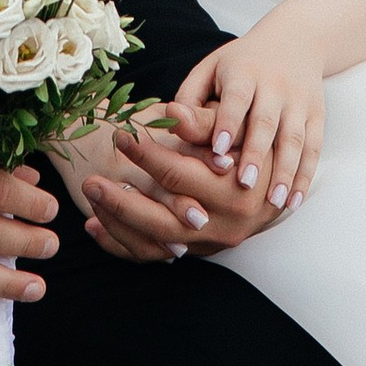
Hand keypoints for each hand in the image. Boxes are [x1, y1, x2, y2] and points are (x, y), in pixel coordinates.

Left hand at [74, 99, 278, 263]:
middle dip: (122, 204)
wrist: (277, 179)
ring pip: (156, 245)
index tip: (120, 136)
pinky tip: (94, 225)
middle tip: (90, 181)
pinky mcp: (199, 251)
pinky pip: (154, 255)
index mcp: (235, 193)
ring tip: (88, 201)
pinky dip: (121, 244)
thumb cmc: (253, 142)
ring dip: (117, 226)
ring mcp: (211, 244)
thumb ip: (203, 122)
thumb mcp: (235, 127)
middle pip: (163, 222)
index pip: (180, 177)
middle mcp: (225, 226)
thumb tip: (170, 110)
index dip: (147, 156)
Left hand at [175, 38, 324, 208]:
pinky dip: (305, 175)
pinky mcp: (317, 115)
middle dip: (256, 153)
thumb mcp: (212, 68)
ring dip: (285, 171)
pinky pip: (314, 148)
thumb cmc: (241, 63)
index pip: (236, 98)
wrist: (296, 39)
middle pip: (266, 121)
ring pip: (294, 138)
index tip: (217, 150)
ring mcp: (299, 101)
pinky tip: (293, 200)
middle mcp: (275, 85)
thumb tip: (171, 123)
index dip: (228, 123)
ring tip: (273, 202)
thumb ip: (191, 96)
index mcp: (243, 71)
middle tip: (244, 185)